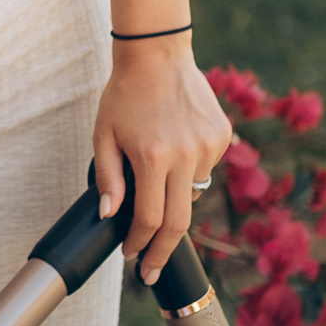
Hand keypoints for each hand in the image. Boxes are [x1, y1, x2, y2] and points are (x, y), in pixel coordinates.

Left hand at [94, 44, 231, 285]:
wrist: (157, 54)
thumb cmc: (124, 95)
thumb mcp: (104, 136)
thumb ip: (109, 179)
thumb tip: (112, 217)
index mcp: (152, 157)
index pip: (150, 219)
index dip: (139, 244)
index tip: (131, 256)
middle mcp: (185, 155)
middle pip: (179, 223)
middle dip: (162, 252)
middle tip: (150, 271)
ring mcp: (207, 145)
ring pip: (192, 195)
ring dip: (173, 199)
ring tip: (156, 169)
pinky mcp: (221, 136)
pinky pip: (205, 170)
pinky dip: (188, 171)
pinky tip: (174, 146)